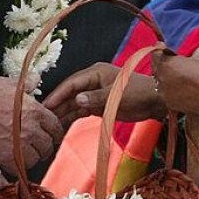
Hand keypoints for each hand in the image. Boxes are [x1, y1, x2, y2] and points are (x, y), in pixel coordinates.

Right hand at [0, 77, 61, 175]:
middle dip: (46, 146)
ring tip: (28, 154)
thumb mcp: (10, 84)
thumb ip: (27, 83)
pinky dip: (19, 166)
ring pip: (36, 158)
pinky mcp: (6, 157)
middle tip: (41, 146)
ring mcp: (20, 145)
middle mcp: (31, 129)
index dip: (56, 132)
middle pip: (48, 145)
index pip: (56, 126)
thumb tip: (36, 79)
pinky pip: (20, 167)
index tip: (53, 135)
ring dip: (33, 157)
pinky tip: (16, 161)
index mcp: (35, 111)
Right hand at [43, 62, 164, 126]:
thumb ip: (95, 98)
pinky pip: (82, 109)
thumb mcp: (116, 95)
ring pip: (75, 102)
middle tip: (43, 117)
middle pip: (70, 93)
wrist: (155, 100)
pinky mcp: (100, 104)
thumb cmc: (137, 93)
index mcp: (95, 73)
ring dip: (63, 112)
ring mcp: (95, 93)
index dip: (58, 94)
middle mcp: (92, 81)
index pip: (71, 83)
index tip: (46, 105)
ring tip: (49, 123)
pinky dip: (73, 116)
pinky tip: (63, 125)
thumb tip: (77, 100)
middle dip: (57, 104)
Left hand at [152, 50, 198, 127]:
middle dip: (162, 64)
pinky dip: (170, 89)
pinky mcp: (171, 104)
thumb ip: (178, 59)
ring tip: (178, 77)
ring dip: (165, 78)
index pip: (155, 54)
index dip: (160, 50)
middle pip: (156, 68)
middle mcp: (163, 79)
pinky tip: (182, 88)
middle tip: (172, 63)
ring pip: (159, 82)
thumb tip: (171, 57)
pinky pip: (166, 93)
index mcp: (169, 64)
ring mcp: (166, 93)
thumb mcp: (194, 60)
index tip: (163, 48)